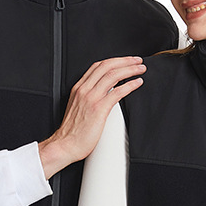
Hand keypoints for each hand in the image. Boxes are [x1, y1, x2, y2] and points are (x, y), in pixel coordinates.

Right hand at [38, 57, 145, 178]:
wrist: (65, 145)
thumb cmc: (72, 131)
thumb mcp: (77, 107)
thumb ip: (88, 97)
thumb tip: (105, 93)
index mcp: (79, 88)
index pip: (97, 66)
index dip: (114, 60)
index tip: (126, 60)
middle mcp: (84, 90)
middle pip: (107, 66)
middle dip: (125, 61)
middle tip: (137, 60)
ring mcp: (91, 98)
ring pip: (113, 75)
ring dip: (130, 70)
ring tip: (141, 69)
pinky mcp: (98, 109)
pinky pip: (117, 92)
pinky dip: (130, 85)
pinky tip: (137, 83)